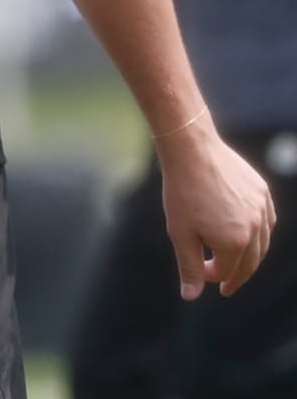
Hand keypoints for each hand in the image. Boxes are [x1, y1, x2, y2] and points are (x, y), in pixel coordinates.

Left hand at [156, 117, 276, 298]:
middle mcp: (256, 228)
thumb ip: (189, 267)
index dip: (213, 276)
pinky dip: (258, 232)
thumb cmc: (182, 191)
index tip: (202, 275)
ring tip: (235, 259)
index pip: (228, 272)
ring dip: (249, 254)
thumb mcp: (180, 233)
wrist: (191, 149)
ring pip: (262, 242)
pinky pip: (265, 220)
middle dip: (236, 273)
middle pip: (250, 261)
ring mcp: (262, 208)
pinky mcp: (262, 191)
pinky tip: (247, 233)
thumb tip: (191, 297)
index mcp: (236, 243)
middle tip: (225, 280)